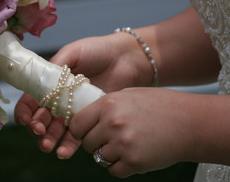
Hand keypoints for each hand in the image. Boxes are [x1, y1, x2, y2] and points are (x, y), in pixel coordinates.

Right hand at [15, 33, 152, 158]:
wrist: (125, 58)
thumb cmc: (97, 50)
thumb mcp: (73, 52)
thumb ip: (56, 66)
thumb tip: (42, 82)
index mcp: (51, 84)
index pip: (31, 101)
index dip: (25, 112)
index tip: (27, 119)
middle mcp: (59, 100)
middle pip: (41, 119)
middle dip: (36, 128)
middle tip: (39, 132)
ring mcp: (73, 111)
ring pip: (55, 130)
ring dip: (48, 140)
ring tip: (48, 146)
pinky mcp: (89, 120)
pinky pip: (76, 136)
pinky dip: (67, 146)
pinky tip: (62, 153)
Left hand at [69, 87, 195, 176]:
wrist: (189, 122)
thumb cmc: (158, 106)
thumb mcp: (128, 95)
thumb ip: (104, 106)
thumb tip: (84, 119)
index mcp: (108, 104)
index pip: (76, 124)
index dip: (79, 130)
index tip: (85, 132)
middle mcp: (112, 124)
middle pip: (86, 143)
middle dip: (95, 143)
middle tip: (110, 138)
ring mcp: (123, 144)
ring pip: (98, 158)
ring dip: (108, 154)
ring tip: (126, 144)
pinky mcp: (134, 162)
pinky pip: (113, 170)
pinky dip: (120, 166)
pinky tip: (132, 154)